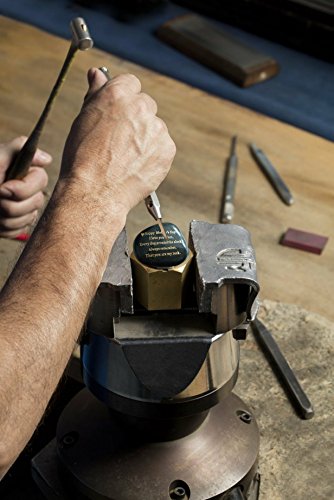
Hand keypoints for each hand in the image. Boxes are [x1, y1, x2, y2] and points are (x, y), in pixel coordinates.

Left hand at [0, 137, 50, 238]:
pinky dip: (3, 227)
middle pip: (36, 203)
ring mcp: (25, 208)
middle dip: (10, 205)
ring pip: (26, 219)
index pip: (41, 180)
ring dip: (4, 217)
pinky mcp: (18, 224)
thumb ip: (18, 149)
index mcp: (27, 171)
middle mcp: (30, 190)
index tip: (2, 188)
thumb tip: (46, 158)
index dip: (23, 189)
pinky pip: (19, 230)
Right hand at [61, 68, 175, 215]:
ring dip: (145, 137)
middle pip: (145, 104)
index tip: (117, 113)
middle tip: (119, 140)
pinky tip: (135, 165)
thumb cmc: (83, 159)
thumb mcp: (83, 119)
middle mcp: (140, 108)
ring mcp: (157, 129)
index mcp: (118, 95)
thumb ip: (96, 93)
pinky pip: (163, 146)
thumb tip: (97, 74)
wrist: (95, 192)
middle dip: (135, 118)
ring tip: (125, 157)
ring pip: (154, 127)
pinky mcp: (167, 150)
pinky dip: (153, 154)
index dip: (123, 99)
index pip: (130, 83)